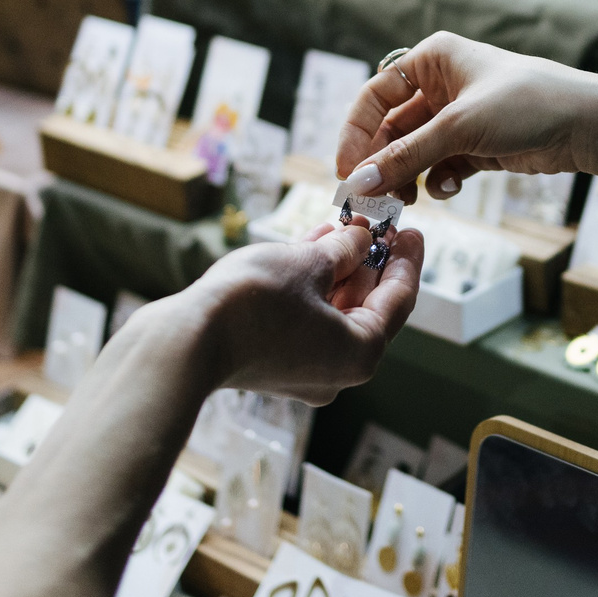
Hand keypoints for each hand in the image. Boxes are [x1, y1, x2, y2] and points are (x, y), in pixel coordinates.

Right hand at [185, 221, 422, 405]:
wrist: (186, 342)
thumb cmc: (253, 303)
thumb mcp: (308, 263)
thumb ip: (344, 249)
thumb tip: (360, 239)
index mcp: (361, 353)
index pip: (399, 299)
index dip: (406, 258)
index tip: (411, 229)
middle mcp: (339, 371)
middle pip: (368, 308)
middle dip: (370, 262)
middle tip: (377, 224)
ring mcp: (305, 371)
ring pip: (334, 312)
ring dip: (339, 269)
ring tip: (343, 227)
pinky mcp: (274, 364)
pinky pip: (308, 319)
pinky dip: (313, 287)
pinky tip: (310, 248)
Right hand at [334, 32, 597, 203]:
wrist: (588, 124)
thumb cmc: (527, 104)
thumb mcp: (459, 128)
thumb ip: (406, 157)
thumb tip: (357, 184)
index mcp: (432, 59)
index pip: (375, 96)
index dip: (356, 133)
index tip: (345, 171)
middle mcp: (442, 84)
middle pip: (392, 129)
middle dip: (382, 164)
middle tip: (371, 200)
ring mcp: (459, 116)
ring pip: (415, 151)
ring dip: (407, 177)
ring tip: (407, 200)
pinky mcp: (477, 144)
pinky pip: (440, 165)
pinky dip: (438, 180)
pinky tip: (451, 187)